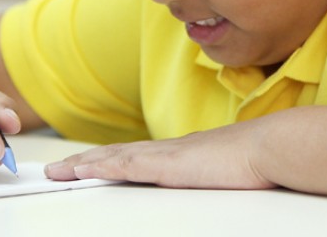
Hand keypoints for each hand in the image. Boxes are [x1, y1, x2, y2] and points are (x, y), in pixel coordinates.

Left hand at [44, 124, 275, 189]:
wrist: (271, 146)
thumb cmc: (263, 161)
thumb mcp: (235, 171)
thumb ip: (221, 174)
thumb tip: (224, 180)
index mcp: (186, 153)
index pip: (140, 156)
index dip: (112, 159)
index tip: (91, 166)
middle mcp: (171, 150)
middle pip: (118, 154)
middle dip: (86, 162)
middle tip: (56, 169)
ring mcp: (166, 155)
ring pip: (113, 157)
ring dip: (81, 164)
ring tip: (54, 171)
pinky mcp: (165, 165)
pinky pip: (121, 165)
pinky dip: (96, 166)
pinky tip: (77, 171)